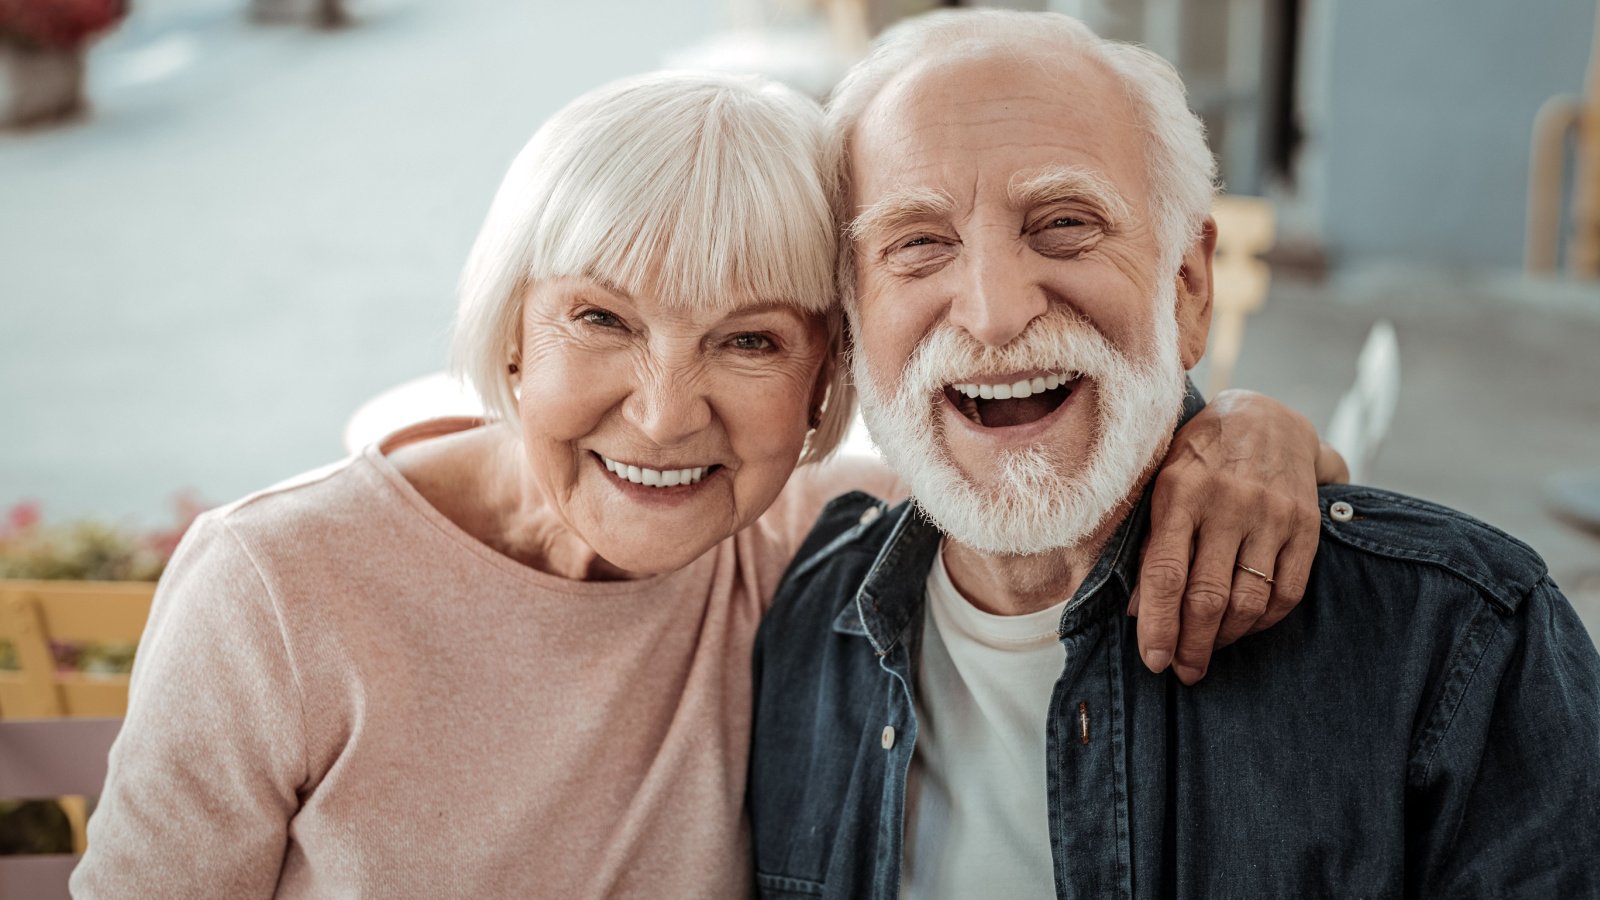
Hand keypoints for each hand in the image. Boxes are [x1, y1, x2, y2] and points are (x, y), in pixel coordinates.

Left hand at [1129, 389, 1335, 683]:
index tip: (1154, 661)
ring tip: (1208, 652)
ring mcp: (1271, 515)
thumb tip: (1136, 611)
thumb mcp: (1161, 485)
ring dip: (1225, 639)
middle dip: (1192, 645)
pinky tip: (1243, 628)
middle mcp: (1228, 504)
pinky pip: (1286, 593)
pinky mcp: (1305, 526)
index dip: (1157, 625)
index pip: (1164, 573)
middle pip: (1207, 596)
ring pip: (1248, 601)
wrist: (1266, 417)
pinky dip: (1263, 623)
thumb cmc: (1199, 458)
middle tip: (1183, 671)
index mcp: (1180, 492)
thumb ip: (1150, 545)